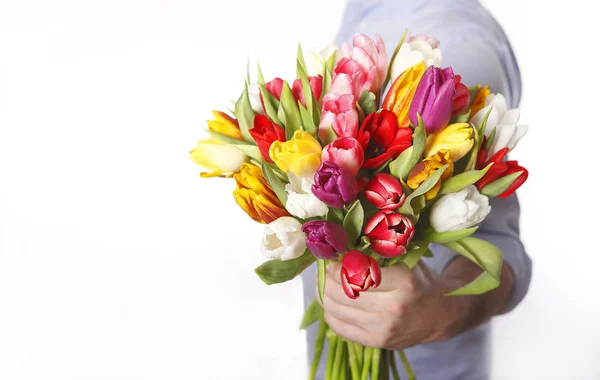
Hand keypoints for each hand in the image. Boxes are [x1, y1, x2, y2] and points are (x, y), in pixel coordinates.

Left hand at [319, 260, 461, 349]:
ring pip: (336, 309)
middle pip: (342, 291)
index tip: (332, 257)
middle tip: (325, 268)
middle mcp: (392, 308)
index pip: (356, 272)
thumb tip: (343, 242)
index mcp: (402, 282)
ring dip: (324, 293)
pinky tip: (333, 301)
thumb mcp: (406, 259)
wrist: (440, 315)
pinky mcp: (375, 342)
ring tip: (325, 282)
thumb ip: (378, 251)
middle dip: (327, 277)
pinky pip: (338, 326)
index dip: (337, 265)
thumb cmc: (419, 281)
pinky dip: (330, 311)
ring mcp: (383, 329)